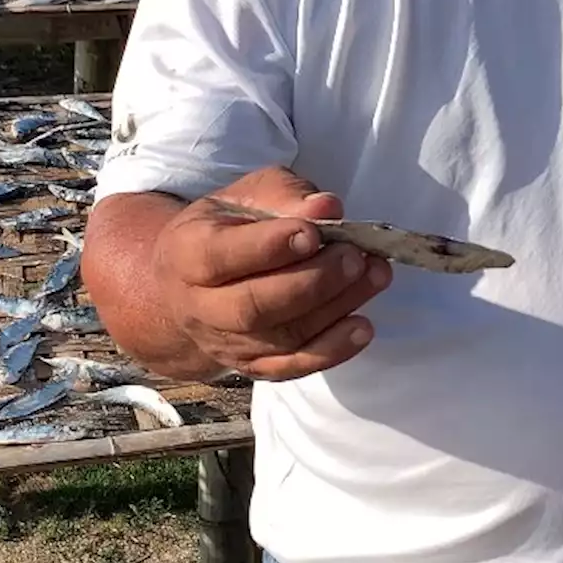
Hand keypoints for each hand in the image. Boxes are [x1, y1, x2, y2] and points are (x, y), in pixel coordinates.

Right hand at [151, 167, 392, 381]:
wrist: (193, 285)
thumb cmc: (229, 228)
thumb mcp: (248, 196)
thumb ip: (285, 196)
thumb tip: (327, 208)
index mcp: (188, 252)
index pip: (222, 255)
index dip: (269, 247)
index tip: (312, 233)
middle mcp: (200, 306)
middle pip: (254, 306)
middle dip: (312, 282)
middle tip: (353, 257)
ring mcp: (226, 342)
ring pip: (281, 336)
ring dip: (335, 308)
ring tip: (375, 276)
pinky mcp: (253, 365)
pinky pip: (292, 367)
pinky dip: (331, 350)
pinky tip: (363, 326)